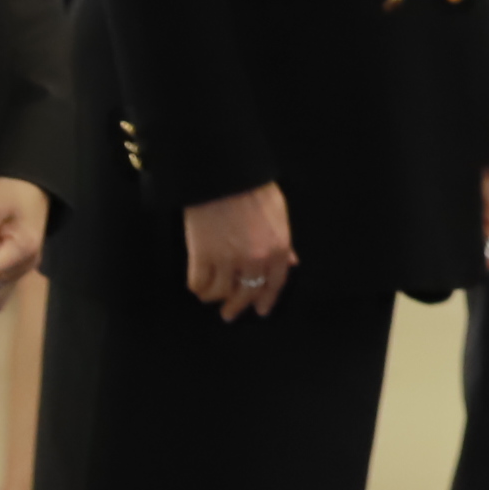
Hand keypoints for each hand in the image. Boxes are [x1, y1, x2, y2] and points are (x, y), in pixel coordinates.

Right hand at [183, 181, 295, 321]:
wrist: (223, 175)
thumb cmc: (253, 188)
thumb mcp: (279, 214)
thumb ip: (284, 242)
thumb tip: (290, 262)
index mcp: (277, 248)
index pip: (274, 283)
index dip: (266, 299)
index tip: (260, 311)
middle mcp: (255, 259)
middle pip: (247, 293)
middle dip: (238, 307)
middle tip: (229, 314)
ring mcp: (227, 259)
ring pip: (220, 293)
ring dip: (215, 296)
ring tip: (211, 295)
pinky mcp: (202, 256)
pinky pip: (198, 283)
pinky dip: (198, 287)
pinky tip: (198, 285)